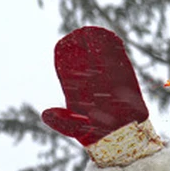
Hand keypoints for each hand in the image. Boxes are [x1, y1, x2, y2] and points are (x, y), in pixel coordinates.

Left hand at [41, 27, 148, 145]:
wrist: (121, 139)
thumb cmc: (95, 135)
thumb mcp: (75, 129)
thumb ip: (62, 122)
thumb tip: (45, 114)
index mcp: (76, 93)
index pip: (68, 72)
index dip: (66, 59)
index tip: (63, 45)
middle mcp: (91, 84)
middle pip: (84, 62)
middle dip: (82, 47)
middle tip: (79, 33)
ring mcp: (107, 81)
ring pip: (101, 59)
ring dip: (97, 45)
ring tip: (93, 32)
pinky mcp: (124, 80)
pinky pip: (119, 63)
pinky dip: (116, 51)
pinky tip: (113, 39)